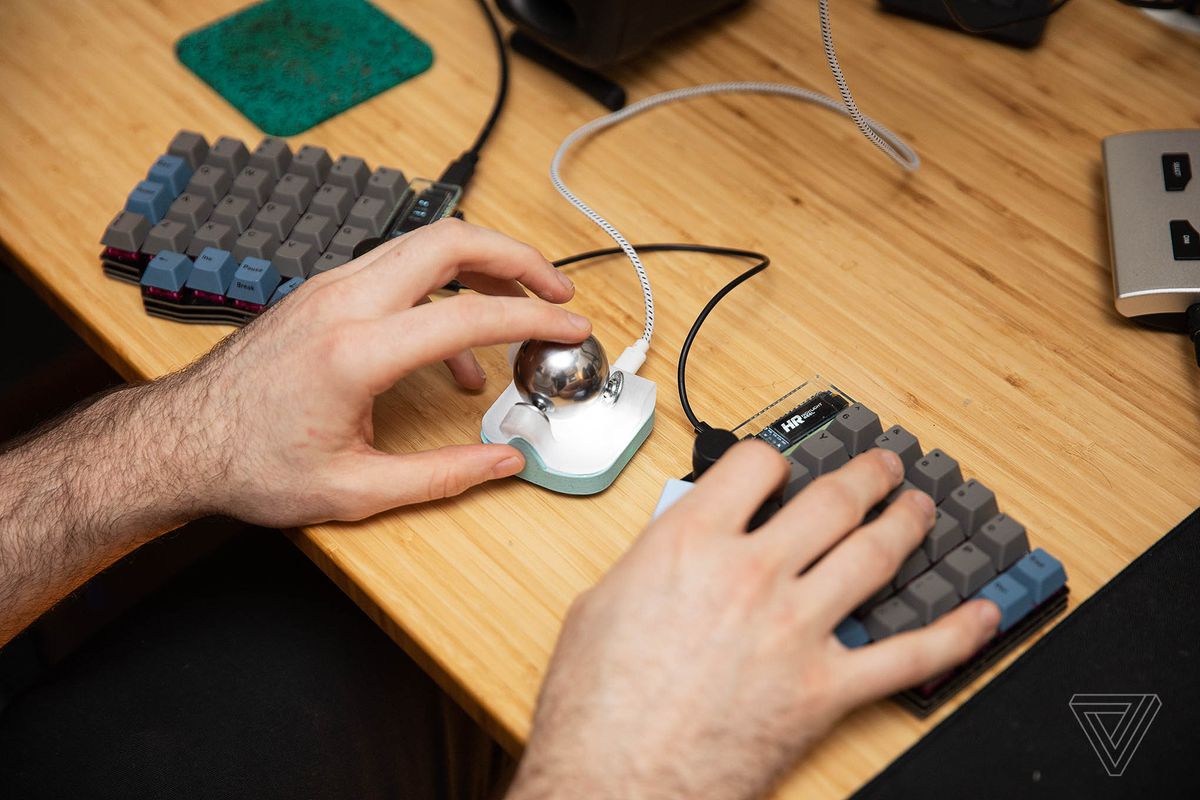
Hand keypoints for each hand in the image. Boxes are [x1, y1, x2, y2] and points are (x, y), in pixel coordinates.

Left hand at [170, 219, 589, 525]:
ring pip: (423, 244)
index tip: (571, 326)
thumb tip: (504, 462)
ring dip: (482, 265)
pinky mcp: (321, 293)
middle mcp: (341, 304)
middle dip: (517, 256)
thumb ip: (442, 475)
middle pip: (449, 240)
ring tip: (520, 310)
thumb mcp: (354, 490)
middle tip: (557, 290)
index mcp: (354, 353)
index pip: (468, 315)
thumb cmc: (250, 465)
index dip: (534, 318)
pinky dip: (443, 290)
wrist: (179, 442)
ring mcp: (327, 289)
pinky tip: (453, 354)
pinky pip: (397, 271)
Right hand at [509, 442, 1000, 799]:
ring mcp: (796, 630)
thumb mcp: (603, 603)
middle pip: (832, 500)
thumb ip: (656, 560)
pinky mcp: (824, 690)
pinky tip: (982, 613)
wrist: (613, 779)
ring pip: (875, 556)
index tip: (784, 465)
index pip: (756, 464)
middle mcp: (752, 574)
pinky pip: (908, 656)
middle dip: (867, 475)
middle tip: (885, 467)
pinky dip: (956, 633)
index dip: (776, 457)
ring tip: (921, 508)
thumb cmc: (595, 703)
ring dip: (908, 524)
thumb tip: (681, 548)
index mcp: (691, 542)